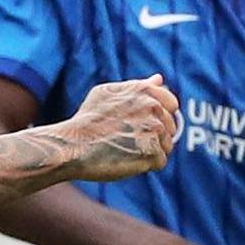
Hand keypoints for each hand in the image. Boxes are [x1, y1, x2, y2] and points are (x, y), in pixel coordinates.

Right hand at [57, 76, 179, 180]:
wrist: (72, 146)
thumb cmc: (87, 120)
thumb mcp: (107, 93)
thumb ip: (137, 86)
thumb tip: (159, 79)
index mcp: (145, 91)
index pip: (171, 104)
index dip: (158, 116)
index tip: (139, 125)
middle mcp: (153, 107)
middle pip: (170, 127)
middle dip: (153, 136)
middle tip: (126, 140)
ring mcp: (154, 130)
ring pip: (166, 145)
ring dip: (150, 151)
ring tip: (125, 150)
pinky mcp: (152, 153)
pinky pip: (159, 162)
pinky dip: (145, 165)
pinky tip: (126, 160)